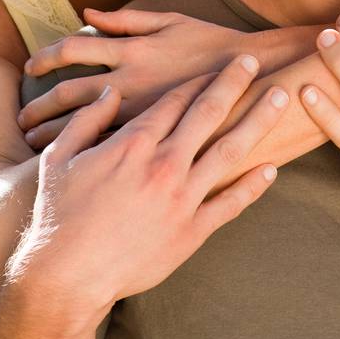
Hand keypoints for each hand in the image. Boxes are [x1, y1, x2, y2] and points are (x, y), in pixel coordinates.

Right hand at [6, 54, 289, 330]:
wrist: (67, 277)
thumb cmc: (58, 216)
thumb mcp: (60, 158)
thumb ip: (87, 120)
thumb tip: (110, 91)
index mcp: (133, 144)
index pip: (174, 100)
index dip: (197, 78)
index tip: (214, 63)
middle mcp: (164, 165)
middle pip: (208, 112)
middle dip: (233, 82)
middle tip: (252, 60)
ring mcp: (182, 198)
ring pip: (230, 150)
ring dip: (258, 120)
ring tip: (281, 98)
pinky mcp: (192, 232)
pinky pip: (230, 204)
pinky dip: (253, 185)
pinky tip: (272, 168)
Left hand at [19, 7, 242, 146]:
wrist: (252, 79)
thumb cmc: (211, 45)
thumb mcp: (170, 22)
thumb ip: (126, 19)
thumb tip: (87, 15)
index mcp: (130, 50)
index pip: (71, 50)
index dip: (45, 58)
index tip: (29, 69)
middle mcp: (128, 82)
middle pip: (66, 94)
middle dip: (38, 108)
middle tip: (21, 120)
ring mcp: (139, 114)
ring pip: (79, 128)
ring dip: (51, 135)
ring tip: (33, 144)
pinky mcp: (152, 139)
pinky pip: (107, 149)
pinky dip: (82, 154)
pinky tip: (70, 164)